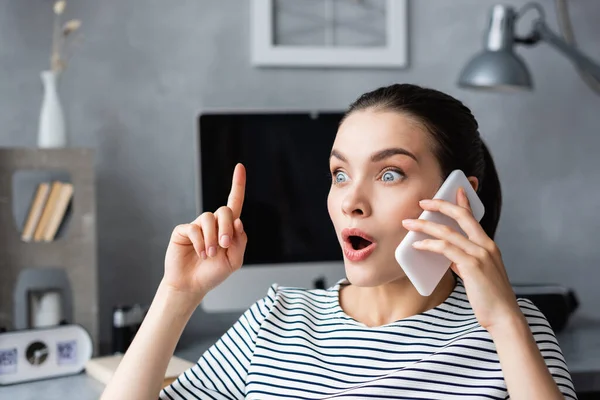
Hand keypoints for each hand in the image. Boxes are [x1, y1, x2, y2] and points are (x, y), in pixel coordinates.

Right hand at [163, 163, 247, 302]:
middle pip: (225, 211)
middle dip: (227, 227)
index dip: (238, 184)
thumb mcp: (234, 261)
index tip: (240, 166)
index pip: (234, 202)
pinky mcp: (183, 230)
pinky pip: (194, 228)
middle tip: (224, 245)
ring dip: (212, 238)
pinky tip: (200, 253)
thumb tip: (238, 222)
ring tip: (209, 255)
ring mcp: (197, 226)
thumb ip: (240, 242)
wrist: (192, 285)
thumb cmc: (213, 273)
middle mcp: (213, 223)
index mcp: (228, 228)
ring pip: (209, 218)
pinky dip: (200, 242)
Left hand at [401, 187, 522, 331]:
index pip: (474, 218)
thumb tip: (449, 256)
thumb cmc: (490, 298)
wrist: (504, 316)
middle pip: (461, 217)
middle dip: (440, 206)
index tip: (455, 190)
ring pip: (448, 232)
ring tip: (409, 224)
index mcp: (489, 246)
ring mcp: (480, 255)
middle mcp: (486, 246)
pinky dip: (430, 244)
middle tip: (423, 202)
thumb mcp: (478, 274)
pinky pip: (446, 249)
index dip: (464, 202)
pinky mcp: (472, 266)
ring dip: (426, 226)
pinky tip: (418, 244)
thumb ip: (465, 261)